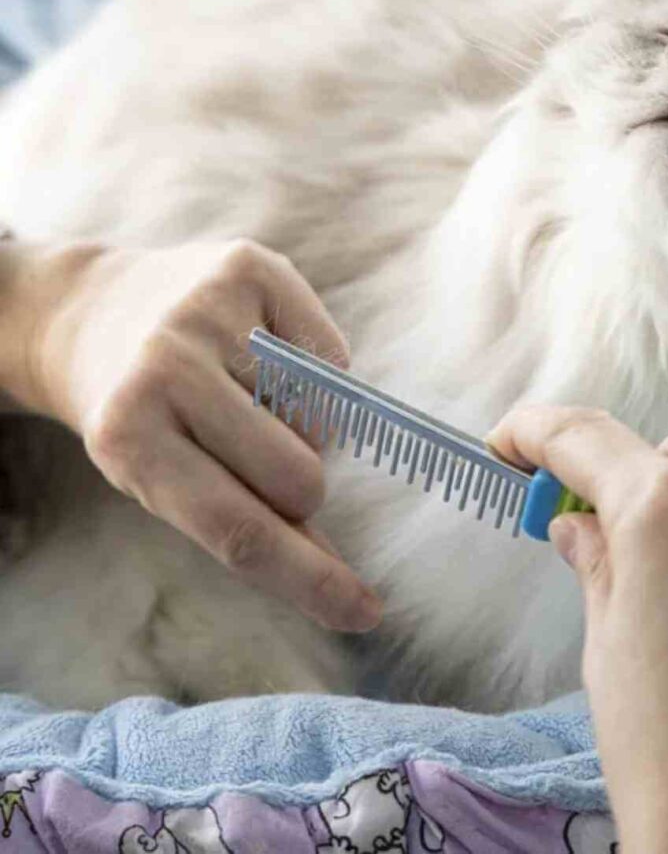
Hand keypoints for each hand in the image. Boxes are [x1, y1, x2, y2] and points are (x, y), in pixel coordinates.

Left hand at [30, 240, 379, 631]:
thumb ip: (246, 521)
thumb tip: (340, 589)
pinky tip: (267, 356)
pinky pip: (333, 357)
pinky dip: (316, 375)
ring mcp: (209, 311)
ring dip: (300, 426)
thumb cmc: (138, 416)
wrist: (89, 315)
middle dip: (300, 487)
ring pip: (320, 418)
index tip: (365, 612)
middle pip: (295, 475)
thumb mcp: (161, 479)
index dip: (309, 579)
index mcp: (130, 441)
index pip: (239, 530)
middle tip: (266, 462)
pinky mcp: (249, 268)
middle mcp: (166, 368)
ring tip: (248, 397)